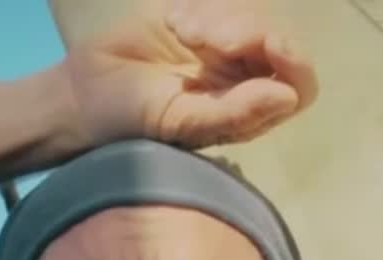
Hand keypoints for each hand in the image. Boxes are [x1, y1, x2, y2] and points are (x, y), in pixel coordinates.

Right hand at [62, 0, 318, 148]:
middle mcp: (243, 78)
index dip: (294, 62)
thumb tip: (287, 96)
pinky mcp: (201, 18)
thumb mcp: (182, 124)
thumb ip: (235, 114)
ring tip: (179, 31)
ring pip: (252, 14)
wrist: (82, 96)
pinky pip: (223, 0)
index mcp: (248, 112)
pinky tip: (173, 21)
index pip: (299, 85)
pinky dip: (200, 6)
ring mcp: (224, 46)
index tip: (269, 43)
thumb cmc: (132, 123)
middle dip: (247, 31)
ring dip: (216, 17)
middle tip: (205, 38)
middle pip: (279, 41)